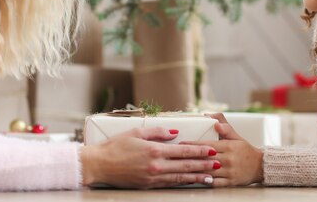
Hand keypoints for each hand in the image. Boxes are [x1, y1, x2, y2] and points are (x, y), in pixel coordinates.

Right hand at [80, 126, 217, 188]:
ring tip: (210, 177)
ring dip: (196, 177)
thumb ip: (158, 132)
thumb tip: (175, 133)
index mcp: (154, 150)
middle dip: (203, 165)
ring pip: (179, 177)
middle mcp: (156, 165)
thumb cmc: (115, 146)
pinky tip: (190, 181)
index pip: (183, 150)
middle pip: (185, 165)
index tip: (211, 150)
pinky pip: (169, 184)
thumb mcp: (137, 132)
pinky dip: (182, 183)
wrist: (99, 165)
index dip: (199, 151)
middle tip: (218, 164)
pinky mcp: (148, 185)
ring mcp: (152, 177)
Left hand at [183, 113, 263, 186]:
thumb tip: (213, 119)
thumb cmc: (245, 150)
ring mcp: (229, 172)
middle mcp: (229, 159)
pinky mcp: (230, 182)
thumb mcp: (236, 136)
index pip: (208, 144)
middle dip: (190, 157)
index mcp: (229, 146)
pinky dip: (204, 180)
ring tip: (180, 167)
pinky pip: (214, 182)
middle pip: (205, 158)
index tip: (181, 144)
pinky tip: (194, 178)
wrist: (260, 166)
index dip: (193, 144)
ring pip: (208, 171)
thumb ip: (225, 127)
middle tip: (176, 156)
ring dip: (194, 169)